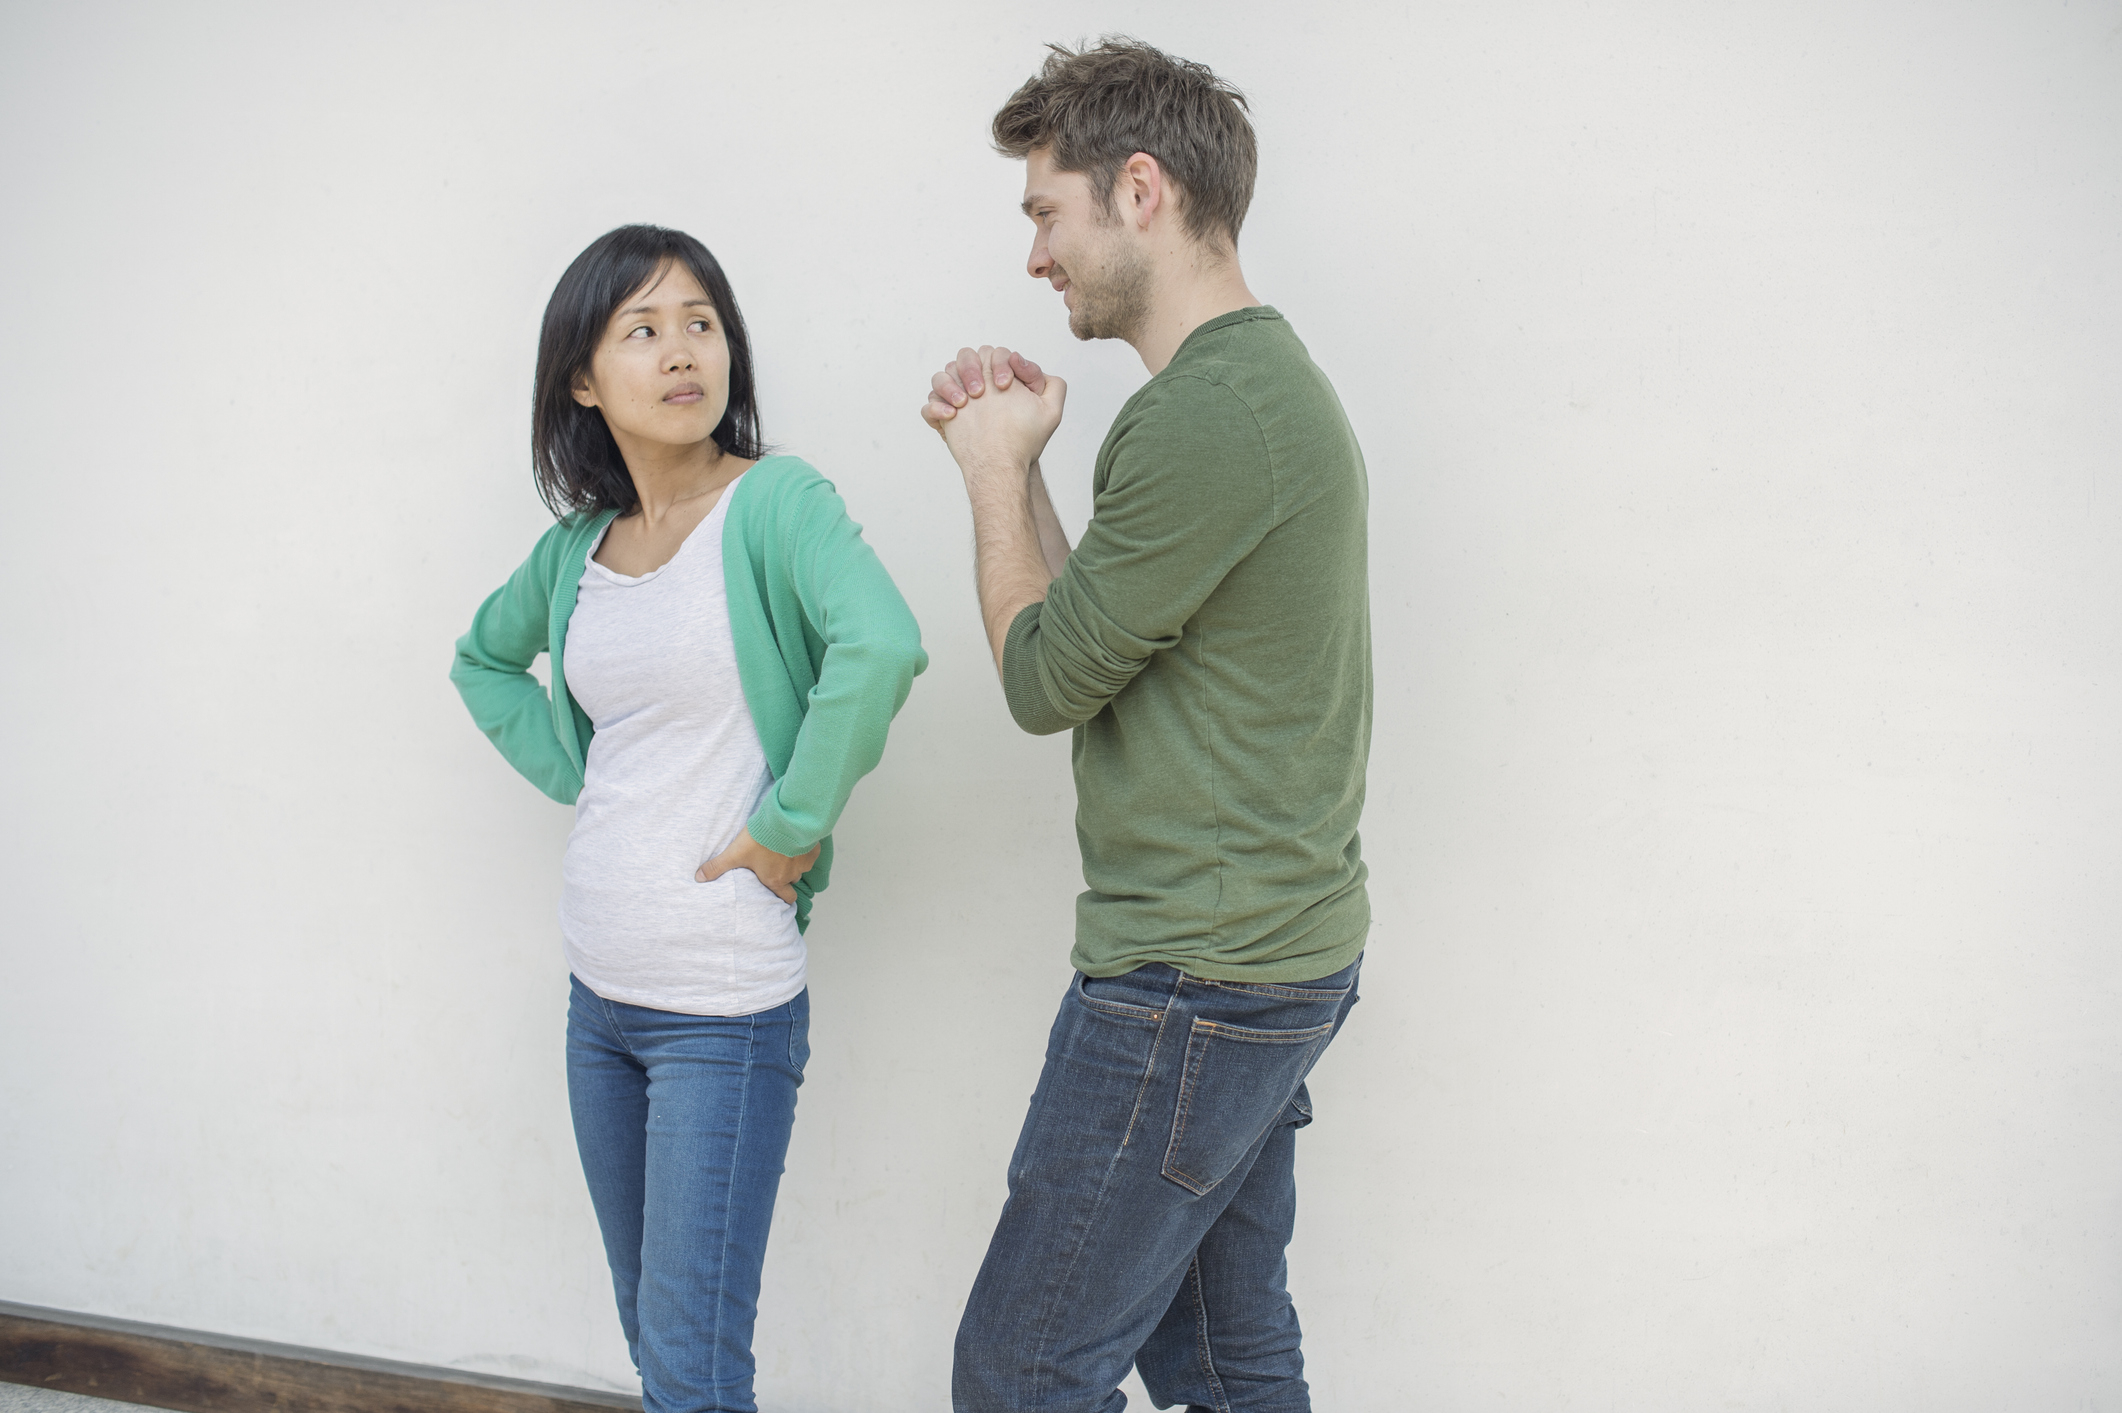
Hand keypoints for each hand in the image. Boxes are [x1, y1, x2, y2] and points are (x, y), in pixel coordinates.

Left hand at [696, 828, 820, 904]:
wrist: (785, 821)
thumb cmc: (762, 840)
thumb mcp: (734, 853)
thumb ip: (717, 867)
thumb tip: (698, 878)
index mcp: (775, 880)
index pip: (785, 899)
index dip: (783, 898)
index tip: (779, 896)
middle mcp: (791, 875)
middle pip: (792, 882)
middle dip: (786, 878)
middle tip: (777, 869)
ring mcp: (804, 862)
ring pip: (800, 867)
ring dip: (793, 861)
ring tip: (784, 851)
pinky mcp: (812, 848)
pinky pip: (810, 852)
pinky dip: (804, 848)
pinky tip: (795, 840)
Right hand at [922, 344, 1048, 431]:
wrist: (1005, 464)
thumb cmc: (1026, 439)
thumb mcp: (1051, 412)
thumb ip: (1053, 384)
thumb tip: (1021, 361)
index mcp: (999, 376)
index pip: (993, 353)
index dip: (999, 363)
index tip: (1004, 385)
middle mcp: (977, 384)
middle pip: (964, 356)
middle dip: (971, 369)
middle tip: (980, 393)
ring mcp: (957, 399)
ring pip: (941, 376)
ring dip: (949, 385)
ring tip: (963, 404)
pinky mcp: (943, 417)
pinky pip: (928, 405)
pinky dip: (934, 408)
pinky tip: (950, 417)